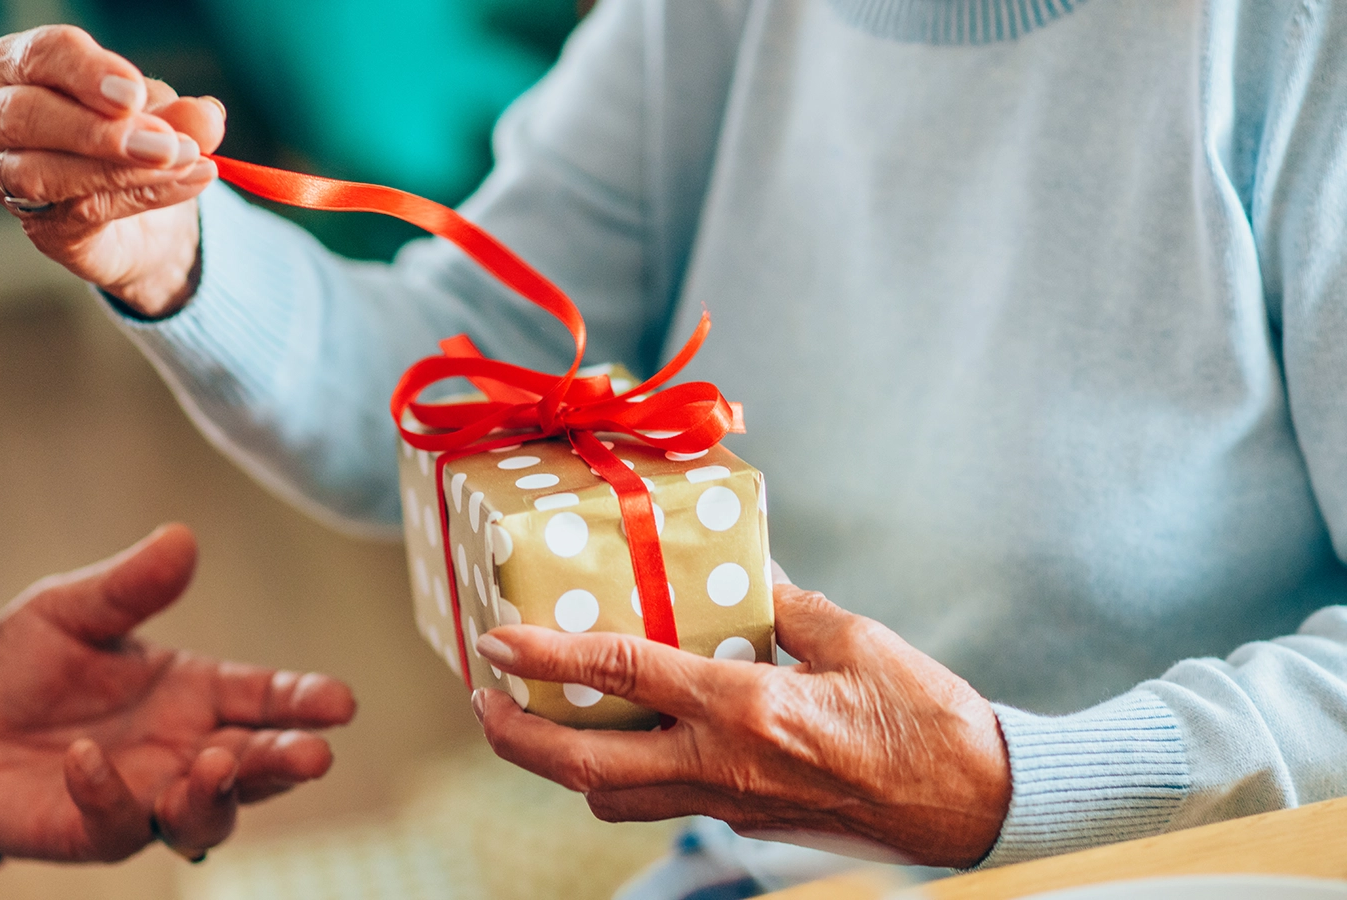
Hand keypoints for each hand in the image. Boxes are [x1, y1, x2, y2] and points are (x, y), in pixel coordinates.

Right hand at [0, 25, 225, 315]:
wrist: (141, 214)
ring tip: (181, 161)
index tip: (134, 93)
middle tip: (164, 142)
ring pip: (41, 172)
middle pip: (26, 115)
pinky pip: (80, 211)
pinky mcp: (39, 226)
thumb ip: (181, 115)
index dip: (88, 72)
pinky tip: (184, 182)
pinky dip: (139, 196)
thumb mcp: (162, 115)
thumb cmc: (132, 142)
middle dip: (99, 130)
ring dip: (118, 168)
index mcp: (19, 65)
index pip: (43, 55)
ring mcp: (6, 176)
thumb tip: (206, 117)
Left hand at [0, 524, 355, 861]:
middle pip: (255, 765)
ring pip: (205, 815)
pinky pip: (116, 826)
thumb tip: (180, 537)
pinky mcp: (91, 831)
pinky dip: (108, 796)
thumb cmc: (29, 663)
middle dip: (286, 761)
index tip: (341, 702)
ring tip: (213, 766)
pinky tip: (88, 761)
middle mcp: (186, 750)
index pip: (266, 699)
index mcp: (198, 693)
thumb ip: (129, 585)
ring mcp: (145, 796)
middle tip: (312, 756)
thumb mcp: (72, 608)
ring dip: (217, 798)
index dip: (305, 701)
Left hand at [470, 572, 1011, 868]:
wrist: (975, 803)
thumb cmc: (926, 716)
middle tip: (484, 702)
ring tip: (543, 718)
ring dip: (565, 765)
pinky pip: (662, 801)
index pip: (624, 677)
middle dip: (519, 741)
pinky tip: (629, 734)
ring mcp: (732, 804)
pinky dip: (625, 773)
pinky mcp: (747, 821)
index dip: (550, 659)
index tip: (497, 642)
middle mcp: (725, 767)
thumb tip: (738, 572)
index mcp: (749, 710)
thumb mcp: (853, 638)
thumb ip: (781, 606)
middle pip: (587, 771)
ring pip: (615, 799)